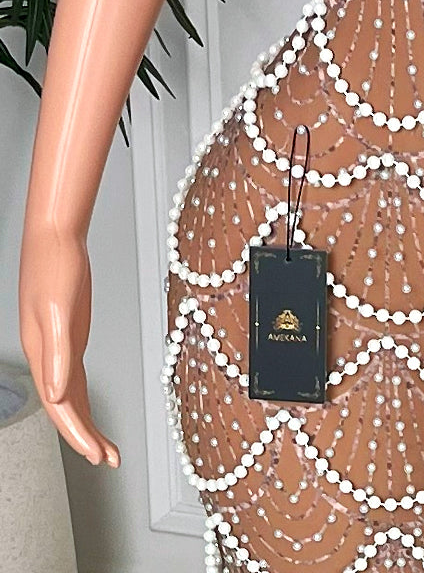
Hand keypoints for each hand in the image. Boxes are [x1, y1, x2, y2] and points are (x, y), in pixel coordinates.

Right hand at [19, 224, 119, 466]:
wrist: (55, 236)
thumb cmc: (54, 265)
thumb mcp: (59, 309)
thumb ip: (58, 353)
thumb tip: (58, 394)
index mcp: (42, 353)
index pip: (60, 406)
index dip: (77, 433)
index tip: (95, 454)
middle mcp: (49, 355)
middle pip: (66, 407)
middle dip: (85, 436)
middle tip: (108, 459)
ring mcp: (59, 345)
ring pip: (71, 395)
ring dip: (87, 422)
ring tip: (106, 448)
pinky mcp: (70, 333)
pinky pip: (75, 376)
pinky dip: (83, 398)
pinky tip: (91, 410)